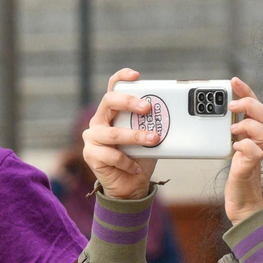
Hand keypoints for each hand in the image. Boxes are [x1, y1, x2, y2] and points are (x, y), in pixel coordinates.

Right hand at [81, 68, 158, 199]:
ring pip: (114, 133)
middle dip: (129, 102)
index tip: (136, 76)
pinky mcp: (90, 155)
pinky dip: (128, 162)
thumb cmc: (139, 158)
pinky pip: (112, 155)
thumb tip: (171, 115)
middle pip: (109, 102)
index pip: (113, 88)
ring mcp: (92, 137)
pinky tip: (136, 168)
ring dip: (136, 136)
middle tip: (147, 108)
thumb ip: (151, 125)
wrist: (130, 186)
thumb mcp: (149, 136)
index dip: (122, 77)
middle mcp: (99, 121)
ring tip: (153, 140)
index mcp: (112, 112)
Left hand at [223, 77, 262, 223]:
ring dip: (248, 126)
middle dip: (251, 105)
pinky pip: (255, 152)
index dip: (247, 91)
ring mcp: (256, 155)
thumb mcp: (231, 147)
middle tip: (232, 107)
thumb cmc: (237, 174)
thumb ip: (231, 131)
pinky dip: (245, 146)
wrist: (241, 203)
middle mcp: (258, 143)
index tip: (234, 80)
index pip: (255, 106)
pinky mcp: (250, 169)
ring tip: (233, 131)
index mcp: (253, 134)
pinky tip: (234, 148)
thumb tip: (217, 113)